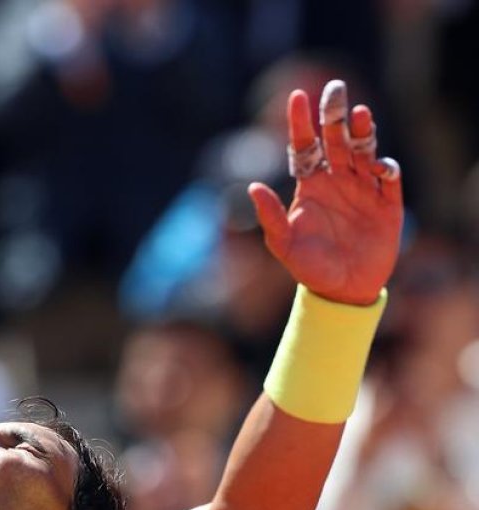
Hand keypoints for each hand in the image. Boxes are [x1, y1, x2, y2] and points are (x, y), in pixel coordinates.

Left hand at [248, 80, 402, 305]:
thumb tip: (250, 187)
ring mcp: (363, 189)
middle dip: (334, 114)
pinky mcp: (387, 204)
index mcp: (310, 185)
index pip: (304, 146)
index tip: (295, 96)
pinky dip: (386, 169)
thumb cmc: (308, 266)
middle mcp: (336, 181)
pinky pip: (389, 179)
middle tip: (335, 88)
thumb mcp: (283, 244)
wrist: (342, 290)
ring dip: (363, 132)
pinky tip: (380, 166)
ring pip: (364, 151)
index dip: (300, 122)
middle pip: (335, 139)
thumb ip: (269, 216)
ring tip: (361, 114)